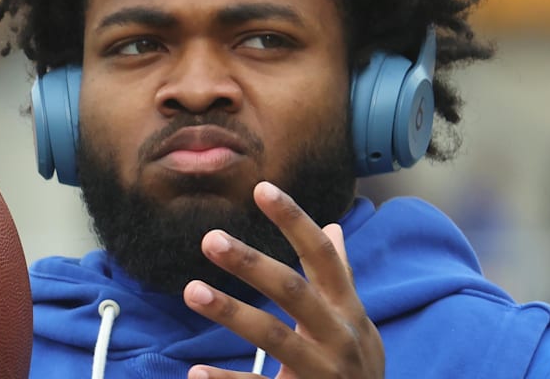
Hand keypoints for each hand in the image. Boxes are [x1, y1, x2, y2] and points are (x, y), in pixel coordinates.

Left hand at [182, 181, 383, 377]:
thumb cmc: (358, 366)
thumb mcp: (356, 321)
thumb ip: (341, 277)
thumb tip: (332, 227)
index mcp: (347, 309)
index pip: (321, 255)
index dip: (294, 220)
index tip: (261, 188)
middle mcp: (337, 336)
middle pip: (292, 291)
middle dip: (251, 263)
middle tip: (210, 238)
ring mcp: (320, 371)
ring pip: (273, 337)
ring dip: (231, 312)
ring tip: (192, 291)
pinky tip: (194, 373)